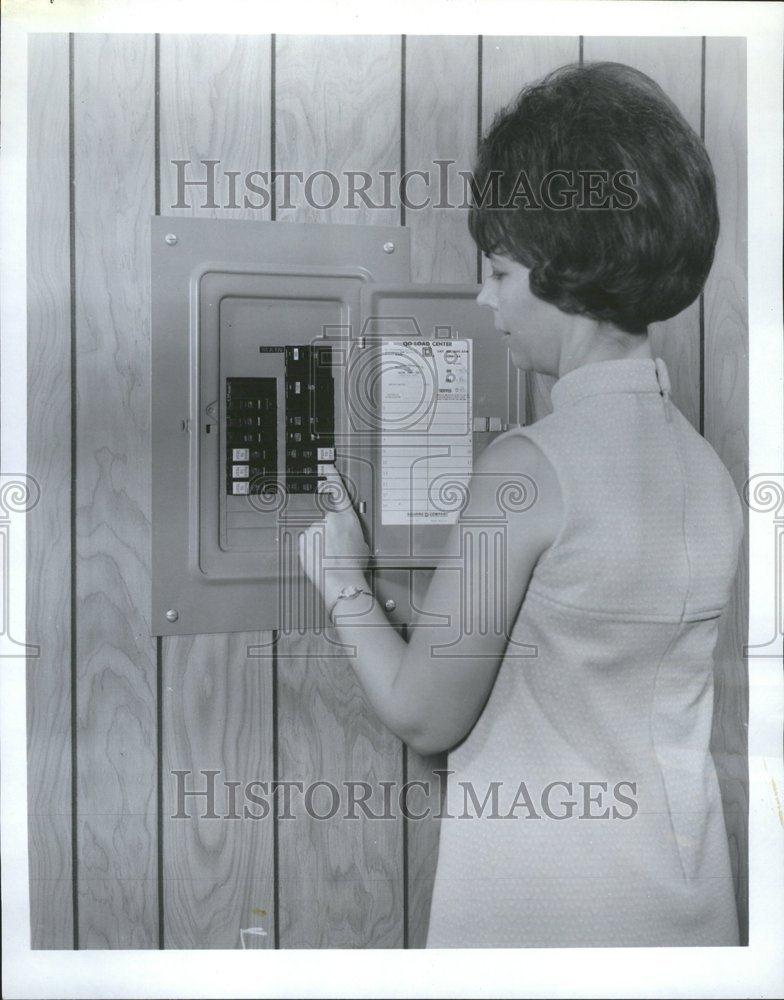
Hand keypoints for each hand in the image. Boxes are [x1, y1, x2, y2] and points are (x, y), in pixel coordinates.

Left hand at [297, 463, 369, 602]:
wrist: (341, 581)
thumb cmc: (354, 566)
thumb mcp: (362, 543)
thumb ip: (351, 531)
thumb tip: (345, 532)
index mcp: (347, 518)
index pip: (339, 492)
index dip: (333, 477)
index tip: (327, 467)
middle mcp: (329, 519)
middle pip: (327, 522)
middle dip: (330, 533)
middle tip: (338, 550)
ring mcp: (315, 529)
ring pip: (316, 533)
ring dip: (321, 542)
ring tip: (329, 557)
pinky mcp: (304, 539)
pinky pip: (308, 542)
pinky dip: (312, 549)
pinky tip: (320, 558)